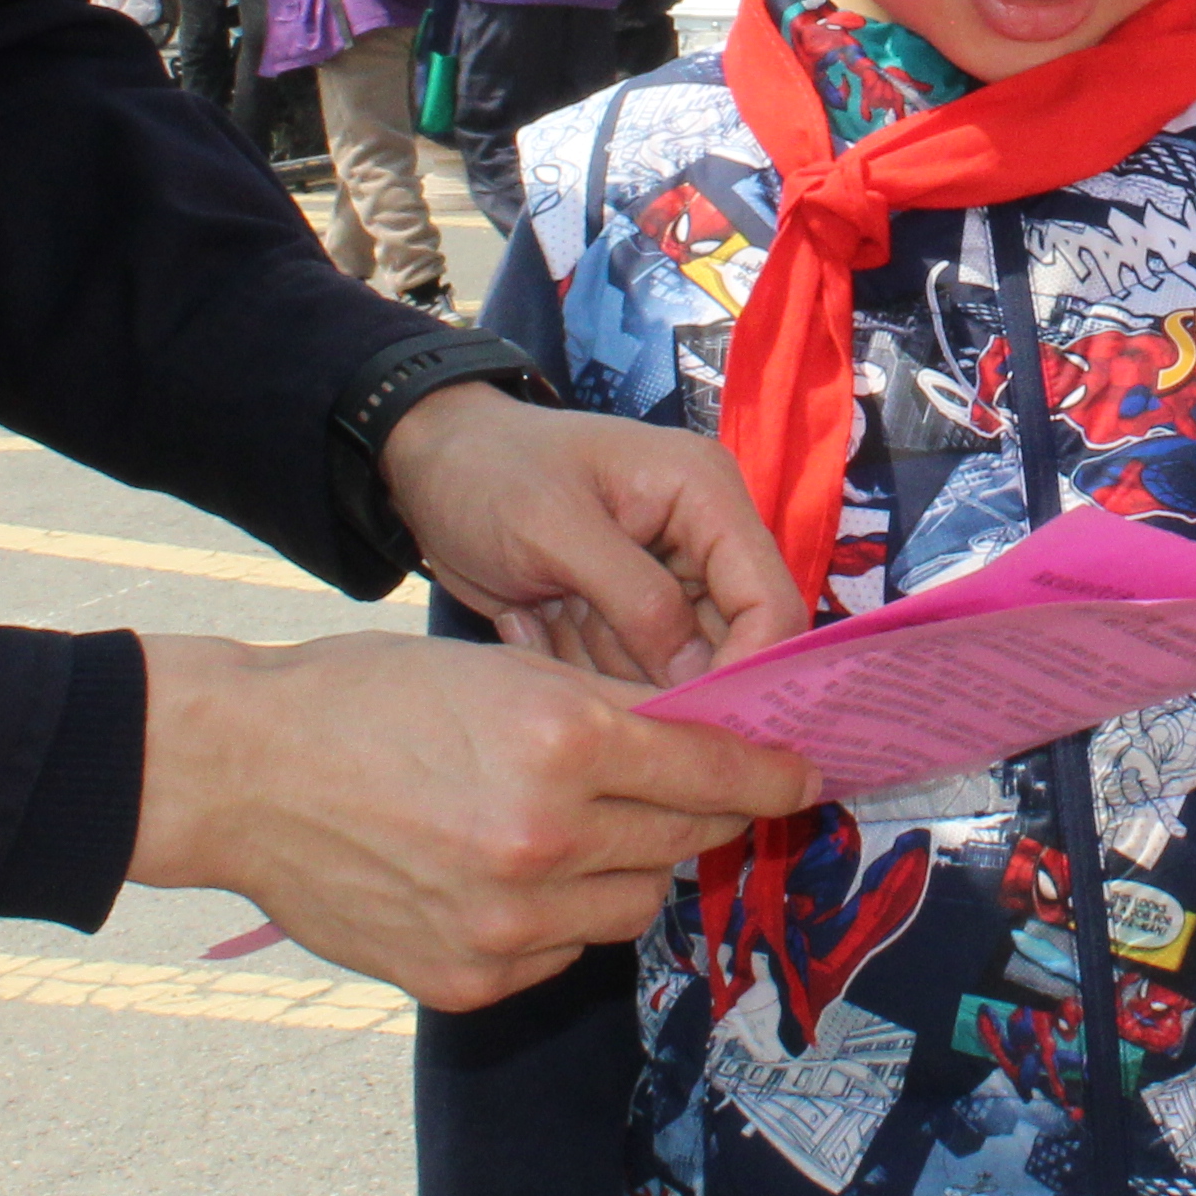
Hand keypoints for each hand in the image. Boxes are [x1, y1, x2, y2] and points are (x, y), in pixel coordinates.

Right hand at [129, 629, 815, 1007]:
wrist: (240, 773)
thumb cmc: (366, 701)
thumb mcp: (502, 674)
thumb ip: (607, 717)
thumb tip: (703, 748)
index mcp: (564, 739)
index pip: (713, 769)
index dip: (769, 774)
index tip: (804, 778)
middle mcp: (547, 836)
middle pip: (683, 841)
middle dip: (700, 817)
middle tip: (697, 799)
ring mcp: (509, 920)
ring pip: (633, 906)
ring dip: (627, 870)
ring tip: (575, 834)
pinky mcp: (470, 978)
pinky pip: (563, 952)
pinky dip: (559, 920)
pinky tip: (508, 879)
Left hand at [383, 385, 807, 686]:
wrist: (426, 465)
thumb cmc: (489, 472)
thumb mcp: (554, 527)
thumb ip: (635, 601)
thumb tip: (697, 681)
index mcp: (704, 495)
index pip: (769, 600)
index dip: (751, 670)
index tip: (702, 731)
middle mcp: (699, 540)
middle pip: (729, 643)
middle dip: (668, 679)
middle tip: (602, 699)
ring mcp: (662, 580)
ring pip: (674, 668)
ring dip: (608, 669)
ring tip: (543, 618)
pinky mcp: (623, 612)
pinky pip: (626, 669)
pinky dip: (580, 666)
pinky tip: (528, 621)